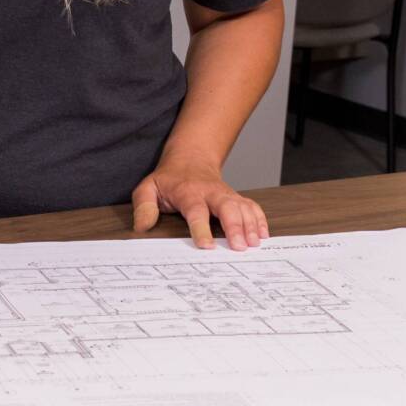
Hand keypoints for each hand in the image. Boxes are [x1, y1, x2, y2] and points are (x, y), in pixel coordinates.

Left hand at [131, 159, 267, 250]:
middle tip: (240, 247)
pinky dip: (260, 219)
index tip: (206, 246)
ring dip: (250, 225)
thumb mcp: (148, 188)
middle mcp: (211, 193)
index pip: (196, 211)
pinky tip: (263, 235)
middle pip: (227, 207)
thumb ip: (144, 207)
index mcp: (188, 193)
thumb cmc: (169, 180)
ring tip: (254, 244)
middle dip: (235, 226)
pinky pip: (251, 206)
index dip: (201, 229)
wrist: (190, 158)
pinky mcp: (236, 198)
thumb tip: (141, 227)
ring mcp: (226, 194)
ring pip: (242, 207)